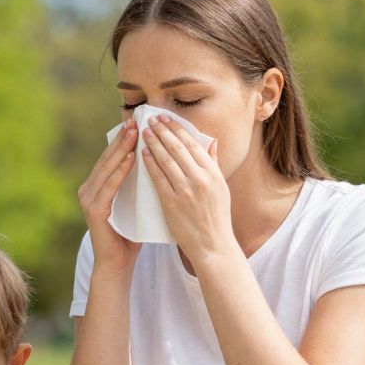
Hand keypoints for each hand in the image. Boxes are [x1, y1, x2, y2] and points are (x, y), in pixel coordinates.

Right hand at [78, 121, 139, 273]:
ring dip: (122, 149)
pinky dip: (121, 171)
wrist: (118, 264)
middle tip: (137, 121)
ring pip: (108, 168)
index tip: (139, 123)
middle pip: (108, 159)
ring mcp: (89, 199)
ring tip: (136, 133)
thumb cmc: (131, 235)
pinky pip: (109, 186)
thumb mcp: (139, 204)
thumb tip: (163, 162)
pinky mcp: (93, 210)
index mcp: (98, 187)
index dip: (124, 140)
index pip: (112, 158)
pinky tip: (132, 158)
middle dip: (123, 139)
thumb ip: (144, 185)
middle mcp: (89, 190)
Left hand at [139, 113, 238, 264]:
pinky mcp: (173, 203)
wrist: (212, 245)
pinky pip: (158, 178)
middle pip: (178, 148)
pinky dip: (150, 164)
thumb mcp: (221, 188)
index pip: (193, 144)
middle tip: (151, 119)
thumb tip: (212, 142)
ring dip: (154, 143)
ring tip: (143, 132)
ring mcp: (186, 190)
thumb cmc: (217, 218)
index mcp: (213, 173)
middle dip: (163, 131)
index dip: (178, 129)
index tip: (166, 119)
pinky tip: (142, 154)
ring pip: (167, 160)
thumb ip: (214, 164)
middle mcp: (201, 179)